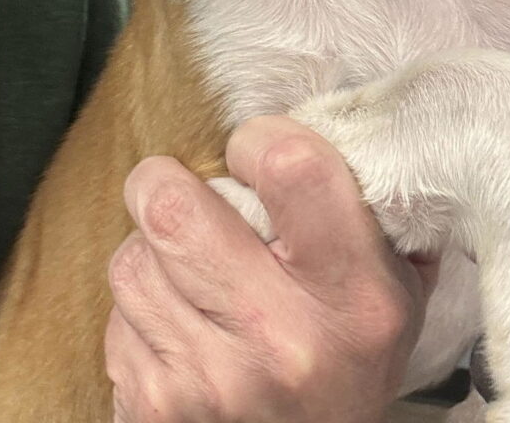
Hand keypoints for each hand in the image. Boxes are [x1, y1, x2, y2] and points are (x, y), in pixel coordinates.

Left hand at [106, 116, 435, 422]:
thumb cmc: (350, 355)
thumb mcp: (394, 283)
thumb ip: (366, 203)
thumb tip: (319, 115)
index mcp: (355, 295)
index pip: (290, 167)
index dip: (257, 140)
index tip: (251, 154)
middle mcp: (283, 340)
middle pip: (172, 210)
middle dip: (162, 183)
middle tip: (177, 187)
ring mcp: (213, 382)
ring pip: (132, 261)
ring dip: (150, 253)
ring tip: (190, 271)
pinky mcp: (155, 411)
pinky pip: (116, 320)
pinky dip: (140, 313)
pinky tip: (179, 329)